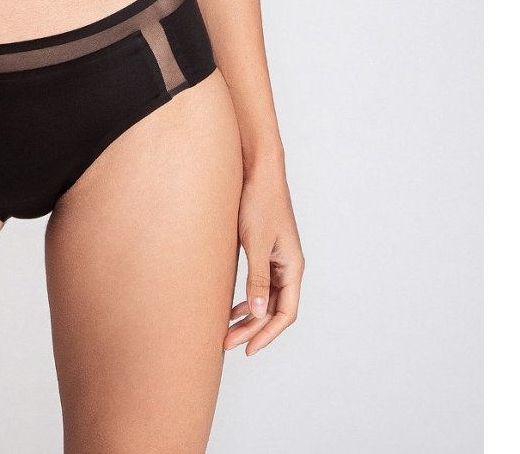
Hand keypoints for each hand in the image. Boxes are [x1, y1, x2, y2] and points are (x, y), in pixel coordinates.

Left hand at [225, 159, 303, 354]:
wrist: (257, 170)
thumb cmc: (259, 202)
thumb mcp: (255, 243)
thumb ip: (257, 278)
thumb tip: (257, 312)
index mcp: (293, 266)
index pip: (285, 313)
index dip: (267, 334)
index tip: (247, 349)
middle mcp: (289, 266)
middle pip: (274, 309)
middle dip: (253, 329)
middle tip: (227, 343)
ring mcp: (278, 258)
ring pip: (266, 298)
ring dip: (248, 316)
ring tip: (226, 330)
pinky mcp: (265, 249)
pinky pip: (260, 284)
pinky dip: (247, 298)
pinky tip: (232, 306)